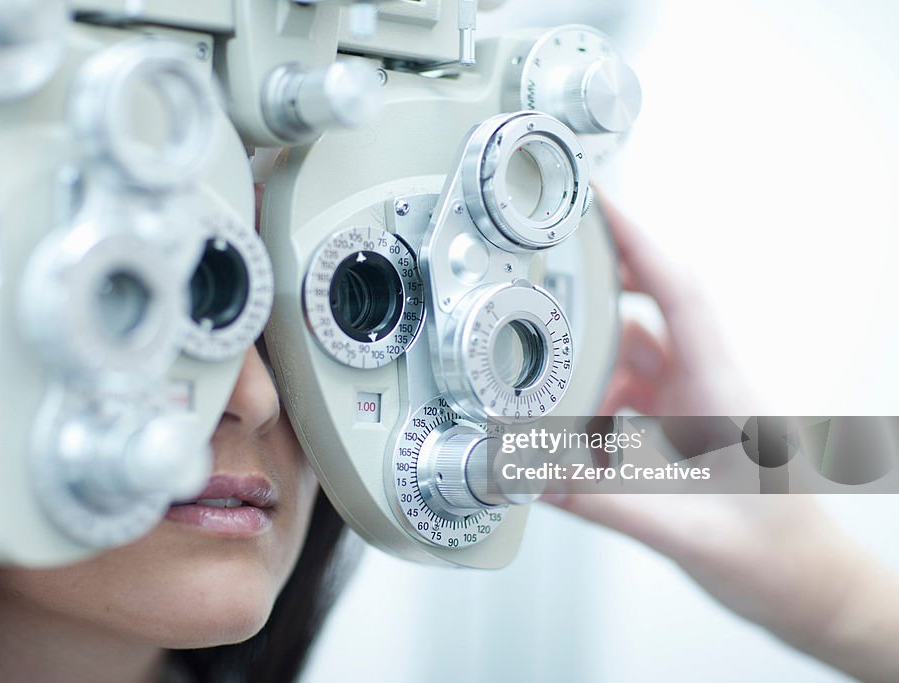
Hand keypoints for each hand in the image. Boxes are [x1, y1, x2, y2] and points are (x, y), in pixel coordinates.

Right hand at [544, 193, 898, 682]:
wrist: (810, 588)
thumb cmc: (778, 556)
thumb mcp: (685, 531)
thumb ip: (604, 503)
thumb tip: (534, 474)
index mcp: (721, 388)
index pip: (677, 290)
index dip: (636, 237)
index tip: (596, 201)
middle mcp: (708, 384)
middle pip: (647, 307)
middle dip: (594, 284)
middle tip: (541, 268)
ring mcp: (698, 404)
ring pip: (633, 353)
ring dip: (590, 359)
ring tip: (545, 376)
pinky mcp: (686, 426)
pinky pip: (631, 392)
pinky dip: (596, 400)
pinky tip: (573, 430)